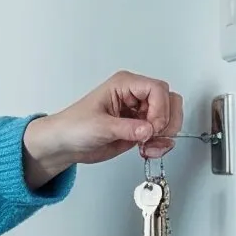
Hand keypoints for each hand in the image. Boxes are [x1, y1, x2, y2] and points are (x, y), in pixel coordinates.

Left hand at [22, 70, 183, 188]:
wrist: (64, 145)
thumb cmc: (73, 126)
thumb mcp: (99, 126)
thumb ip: (126, 128)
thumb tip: (149, 130)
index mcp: (124, 85)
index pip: (157, 88)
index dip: (160, 108)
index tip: (152, 127)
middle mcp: (135, 95)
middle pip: (170, 101)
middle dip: (167, 121)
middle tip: (153, 136)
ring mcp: (140, 112)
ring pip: (170, 117)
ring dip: (166, 134)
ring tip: (149, 147)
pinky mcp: (141, 128)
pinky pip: (163, 133)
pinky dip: (162, 143)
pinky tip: (148, 150)